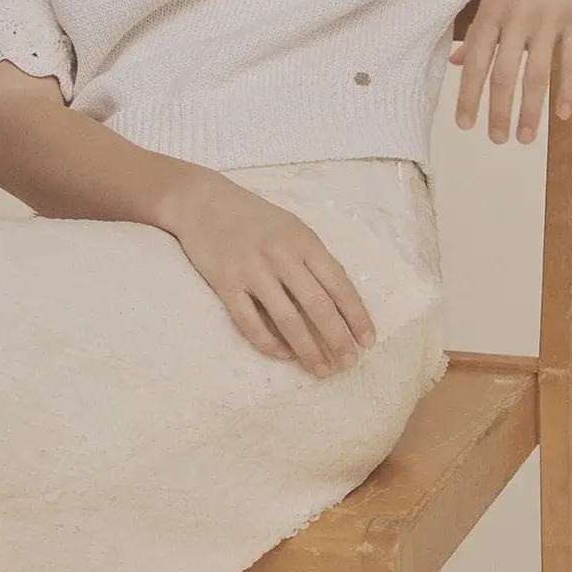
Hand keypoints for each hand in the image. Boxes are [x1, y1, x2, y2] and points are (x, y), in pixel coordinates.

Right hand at [165, 172, 376, 374]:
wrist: (203, 201)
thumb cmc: (255, 218)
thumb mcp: (293, 228)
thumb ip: (315, 259)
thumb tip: (342, 298)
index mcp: (304, 241)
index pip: (339, 284)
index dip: (356, 316)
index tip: (368, 341)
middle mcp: (281, 255)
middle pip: (317, 306)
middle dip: (337, 339)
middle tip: (348, 364)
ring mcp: (252, 270)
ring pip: (287, 319)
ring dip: (308, 350)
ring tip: (320, 369)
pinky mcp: (225, 283)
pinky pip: (250, 322)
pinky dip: (269, 343)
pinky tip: (283, 354)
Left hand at [450, 0, 571, 142]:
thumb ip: (480, 28)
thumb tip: (460, 63)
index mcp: (493, 10)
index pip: (476, 62)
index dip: (469, 95)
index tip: (464, 124)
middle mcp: (519, 17)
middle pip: (505, 74)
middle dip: (498, 111)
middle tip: (497, 140)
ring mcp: (550, 18)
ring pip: (538, 74)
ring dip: (531, 111)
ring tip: (524, 138)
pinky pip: (571, 61)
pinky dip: (567, 90)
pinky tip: (562, 114)